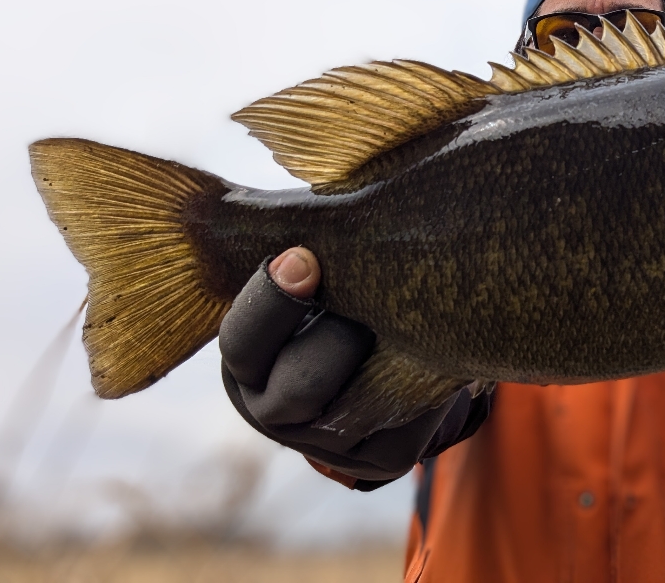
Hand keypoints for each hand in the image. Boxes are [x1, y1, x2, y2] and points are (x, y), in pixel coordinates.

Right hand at [219, 248, 484, 485]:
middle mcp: (275, 410)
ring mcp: (330, 445)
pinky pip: (408, 422)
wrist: (413, 336)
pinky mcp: (386, 459)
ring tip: (416, 311)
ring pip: (358, 407)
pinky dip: (429, 379)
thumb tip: (223, 205)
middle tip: (377, 293)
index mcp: (248, 357)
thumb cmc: (352, 279)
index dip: (273, 300)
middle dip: (343, 334)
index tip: (304, 257)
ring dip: (392, 353)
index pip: (243, 341)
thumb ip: (288, 239)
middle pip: (300, 388)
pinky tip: (441, 344)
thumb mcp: (315, 257)